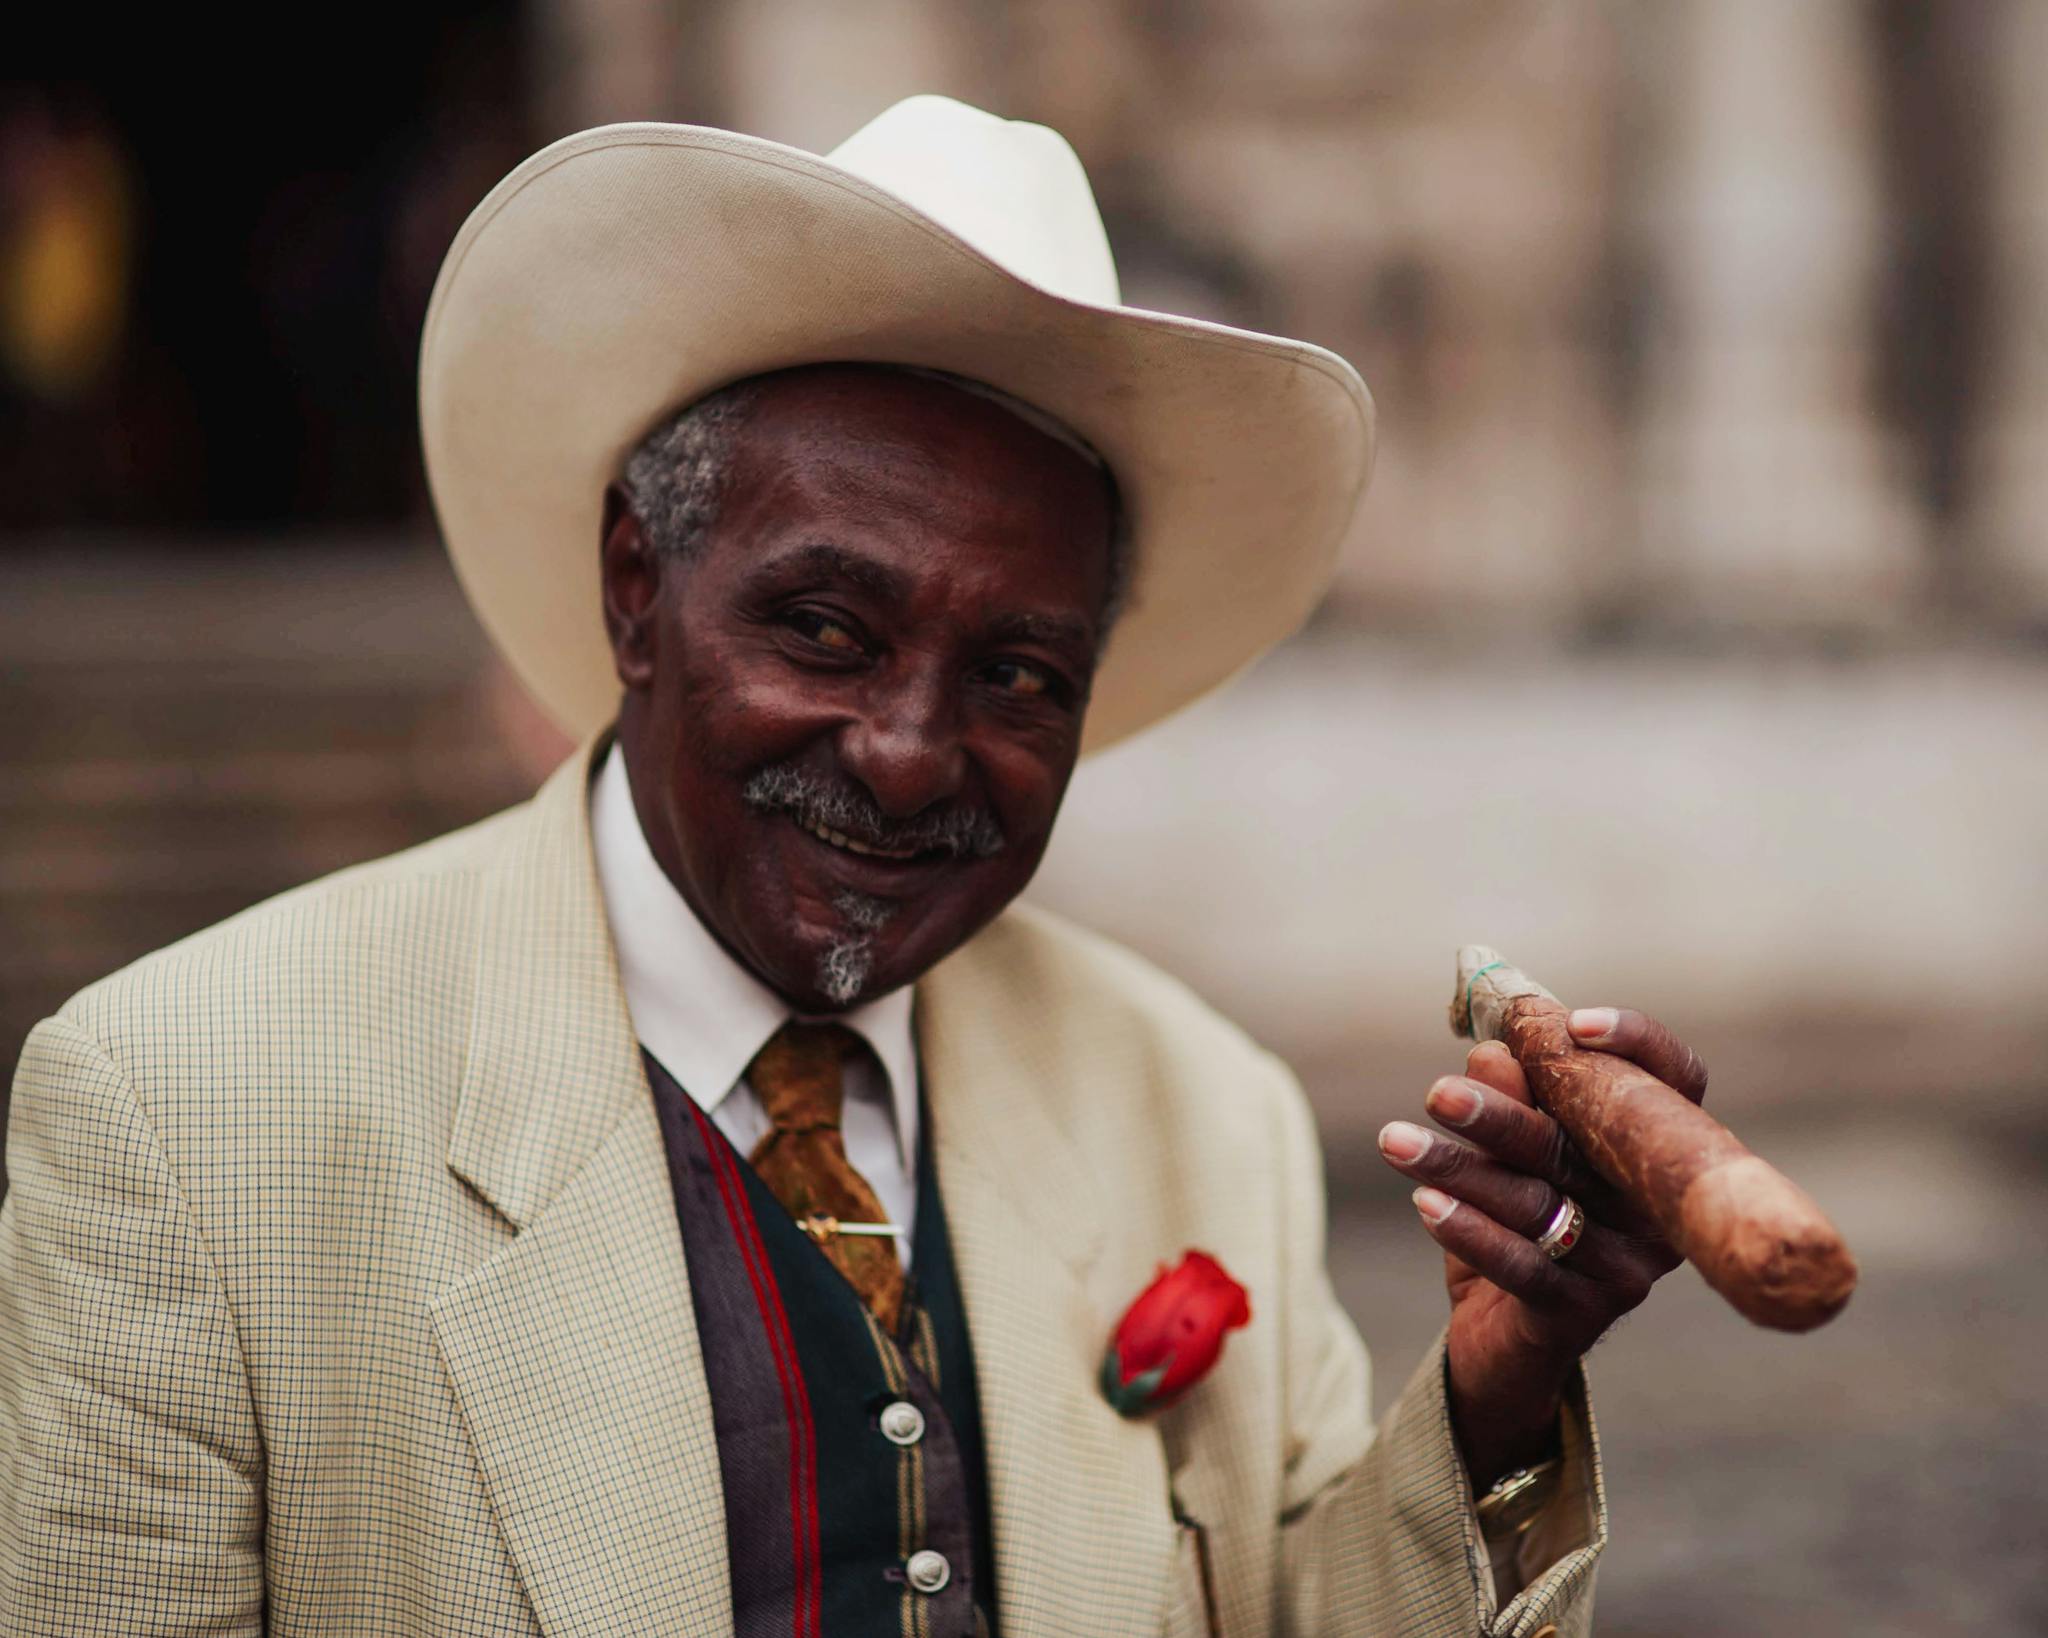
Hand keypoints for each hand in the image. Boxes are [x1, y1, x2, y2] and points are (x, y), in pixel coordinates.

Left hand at [1375, 1007, 1708, 1488]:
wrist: (1506, 1339)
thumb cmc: (1516, 1221)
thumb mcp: (1510, 1153)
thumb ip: (1513, 1098)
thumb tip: (1490, 1050)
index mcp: (1659, 1148)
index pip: (1676, 1079)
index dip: (1635, 1043)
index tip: (1571, 1022)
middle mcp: (1659, 1207)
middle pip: (1579, 1145)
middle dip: (1501, 1115)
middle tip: (1437, 1094)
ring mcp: (1630, 1264)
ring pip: (1539, 1202)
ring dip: (1460, 1169)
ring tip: (1394, 1143)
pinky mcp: (1588, 1313)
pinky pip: (1524, 1265)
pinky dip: (1469, 1230)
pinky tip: (1424, 1202)